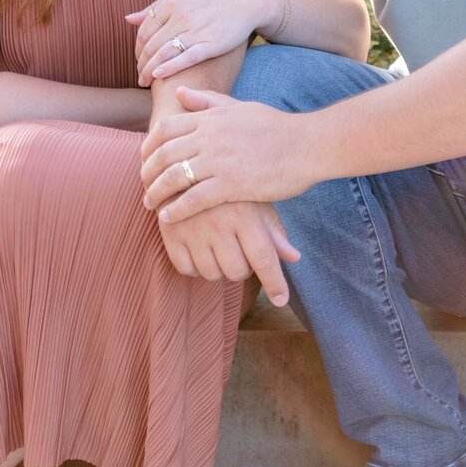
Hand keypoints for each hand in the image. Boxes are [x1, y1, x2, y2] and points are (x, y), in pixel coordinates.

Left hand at [128, 0, 279, 83]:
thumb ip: (156, 7)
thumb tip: (128, 19)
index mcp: (171, 2)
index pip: (144, 31)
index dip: (138, 48)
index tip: (139, 60)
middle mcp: (180, 15)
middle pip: (150, 44)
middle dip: (141, 63)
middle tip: (139, 76)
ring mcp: (196, 29)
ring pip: (163, 54)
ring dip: (149, 70)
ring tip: (145, 82)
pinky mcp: (211, 43)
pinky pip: (185, 58)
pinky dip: (168, 68)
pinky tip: (159, 76)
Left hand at [141, 87, 311, 220]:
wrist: (307, 145)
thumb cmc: (276, 127)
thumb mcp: (239, 107)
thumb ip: (208, 101)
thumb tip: (180, 92)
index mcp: (210, 117)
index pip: (165, 129)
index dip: (148, 146)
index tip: (144, 159)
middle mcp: (210, 136)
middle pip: (163, 154)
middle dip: (147, 172)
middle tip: (143, 185)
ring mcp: (220, 160)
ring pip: (173, 177)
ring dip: (156, 193)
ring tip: (149, 204)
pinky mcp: (232, 184)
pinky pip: (193, 199)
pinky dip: (176, 210)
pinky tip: (168, 218)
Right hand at [156, 199, 298, 306]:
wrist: (185, 166)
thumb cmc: (229, 187)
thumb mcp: (255, 201)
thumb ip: (273, 231)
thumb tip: (294, 257)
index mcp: (244, 214)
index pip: (263, 258)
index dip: (274, 283)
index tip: (281, 300)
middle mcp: (218, 223)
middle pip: (237, 271)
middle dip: (243, 268)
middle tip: (239, 250)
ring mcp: (192, 229)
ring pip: (212, 274)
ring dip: (219, 268)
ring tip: (218, 247)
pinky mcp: (170, 233)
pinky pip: (186, 269)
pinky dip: (195, 266)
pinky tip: (199, 248)